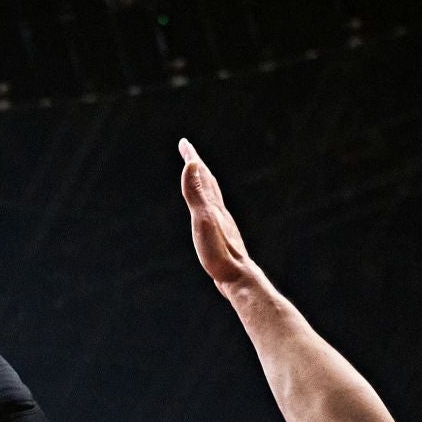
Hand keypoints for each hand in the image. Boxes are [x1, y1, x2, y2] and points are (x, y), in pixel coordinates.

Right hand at [178, 137, 264, 291]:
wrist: (237, 278)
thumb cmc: (218, 252)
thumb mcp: (203, 220)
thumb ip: (196, 193)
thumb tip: (192, 163)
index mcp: (212, 204)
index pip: (201, 175)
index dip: (192, 158)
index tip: (184, 143)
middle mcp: (219, 211)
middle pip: (208, 183)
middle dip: (197, 167)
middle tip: (189, 154)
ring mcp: (222, 224)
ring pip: (213, 197)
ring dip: (204, 184)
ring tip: (199, 178)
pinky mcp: (223, 237)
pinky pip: (213, 213)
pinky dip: (208, 204)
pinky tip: (209, 213)